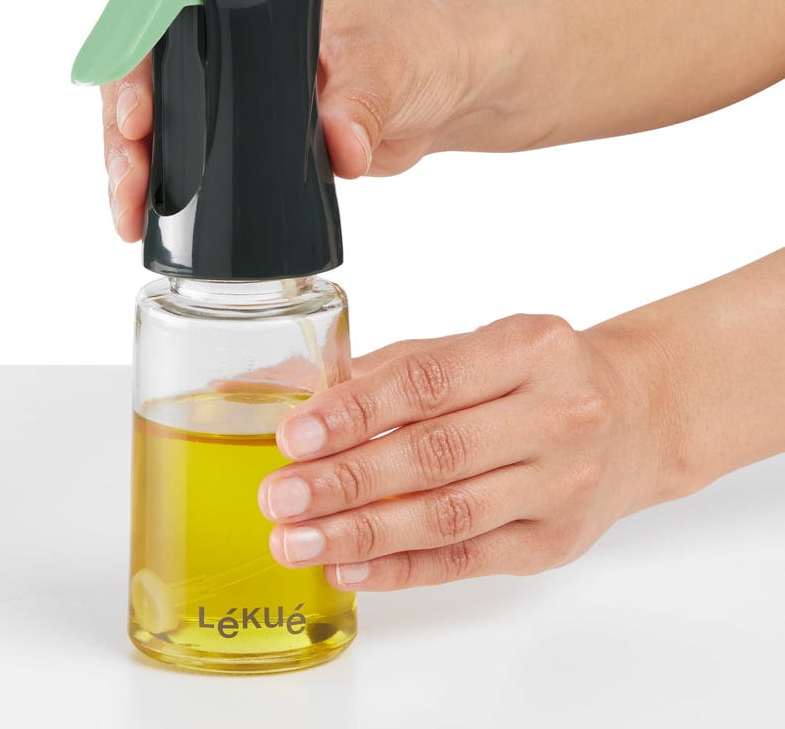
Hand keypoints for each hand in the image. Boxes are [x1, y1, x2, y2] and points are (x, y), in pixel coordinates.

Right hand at [99, 0, 476, 240]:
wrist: (453, 89)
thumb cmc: (426, 48)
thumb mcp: (394, 67)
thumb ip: (364, 104)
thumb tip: (340, 146)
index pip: (165, 7)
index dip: (135, 56)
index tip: (138, 113)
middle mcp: (232, 28)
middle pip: (149, 69)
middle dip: (124, 128)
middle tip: (127, 180)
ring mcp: (235, 78)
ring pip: (162, 114)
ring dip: (137, 162)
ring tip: (127, 213)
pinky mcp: (248, 124)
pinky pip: (193, 147)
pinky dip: (168, 182)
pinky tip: (148, 219)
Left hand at [257, 314, 670, 589]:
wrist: (636, 417)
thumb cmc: (535, 377)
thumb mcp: (472, 349)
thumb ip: (388, 370)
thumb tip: (292, 394)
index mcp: (529, 348)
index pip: (429, 383)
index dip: (356, 412)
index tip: (295, 435)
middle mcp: (557, 414)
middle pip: (435, 454)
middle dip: (346, 479)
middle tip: (281, 495)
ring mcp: (563, 483)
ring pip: (449, 515)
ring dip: (362, 532)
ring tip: (297, 540)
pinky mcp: (556, 541)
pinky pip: (468, 559)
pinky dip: (402, 568)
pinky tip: (350, 567)